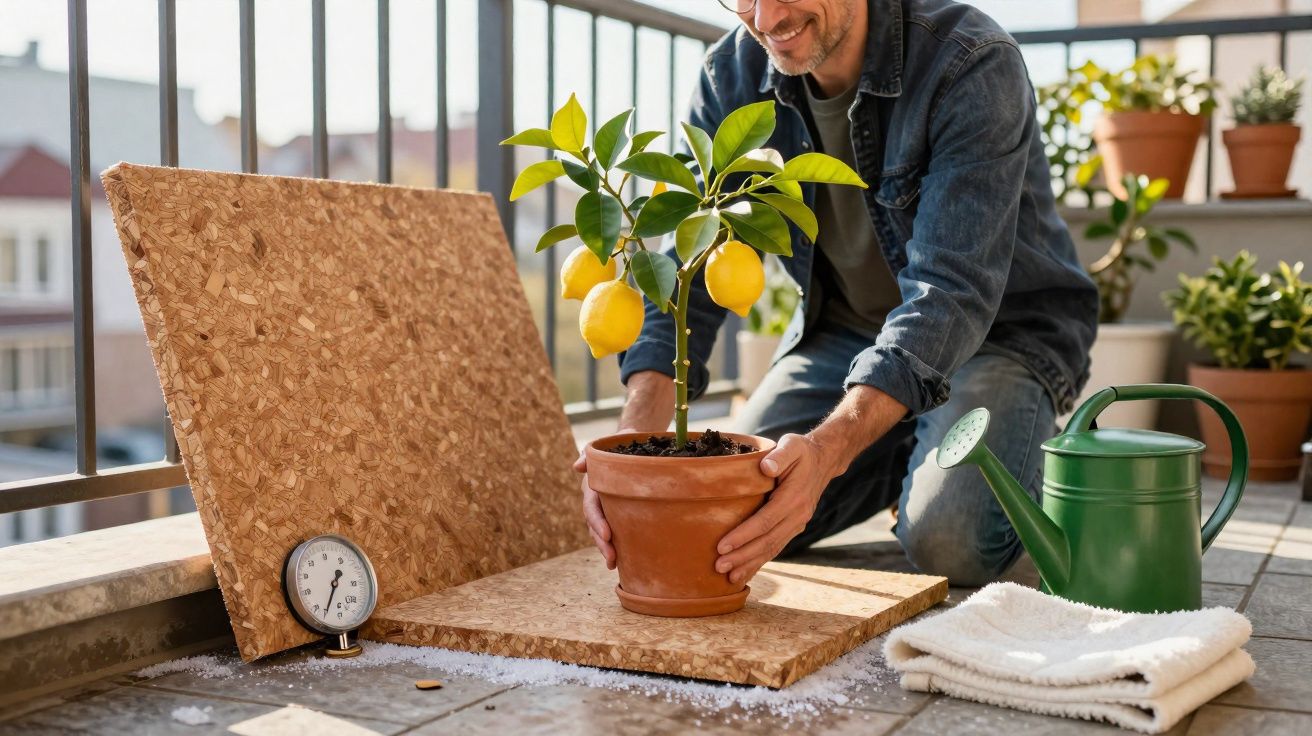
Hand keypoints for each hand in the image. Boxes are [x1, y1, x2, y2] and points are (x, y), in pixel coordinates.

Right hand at [575, 432, 639, 570]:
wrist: (633, 445)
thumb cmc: (622, 442)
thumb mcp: (610, 442)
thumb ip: (593, 452)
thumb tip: (577, 467)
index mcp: (593, 485)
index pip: (592, 506)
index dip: (597, 521)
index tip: (608, 534)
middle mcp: (596, 499)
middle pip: (593, 525)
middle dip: (600, 542)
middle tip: (611, 557)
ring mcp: (604, 508)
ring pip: (599, 532)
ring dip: (604, 549)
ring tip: (613, 564)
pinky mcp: (615, 514)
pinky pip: (611, 533)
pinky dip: (614, 547)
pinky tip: (620, 563)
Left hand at [715, 433, 835, 584]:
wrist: (823, 461)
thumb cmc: (801, 452)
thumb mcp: (792, 445)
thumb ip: (780, 455)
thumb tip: (766, 466)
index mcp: (794, 497)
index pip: (765, 521)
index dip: (743, 535)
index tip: (722, 545)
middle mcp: (798, 515)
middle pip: (767, 541)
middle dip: (742, 556)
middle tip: (719, 566)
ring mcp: (797, 524)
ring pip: (772, 549)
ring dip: (750, 564)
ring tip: (729, 577)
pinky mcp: (793, 528)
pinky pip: (776, 548)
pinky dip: (760, 562)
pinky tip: (745, 573)